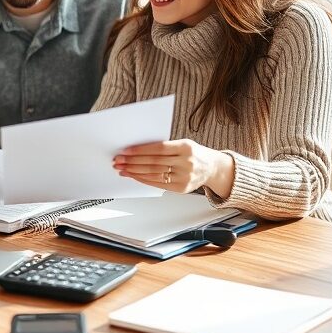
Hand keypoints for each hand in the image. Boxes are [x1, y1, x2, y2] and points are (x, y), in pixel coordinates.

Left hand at [112, 139, 234, 196]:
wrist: (212, 168)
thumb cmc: (194, 154)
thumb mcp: (183, 144)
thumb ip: (164, 147)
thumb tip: (137, 150)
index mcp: (186, 147)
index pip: (158, 148)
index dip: (140, 150)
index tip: (126, 151)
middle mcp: (186, 162)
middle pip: (154, 163)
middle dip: (133, 162)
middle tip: (119, 161)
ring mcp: (185, 177)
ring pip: (154, 174)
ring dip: (135, 172)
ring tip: (122, 169)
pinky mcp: (181, 188)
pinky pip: (158, 184)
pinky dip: (143, 180)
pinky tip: (134, 176)